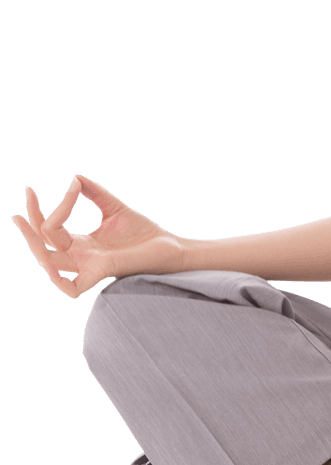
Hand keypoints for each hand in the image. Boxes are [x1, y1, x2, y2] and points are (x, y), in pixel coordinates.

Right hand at [11, 174, 186, 297]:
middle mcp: (80, 257)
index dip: (39, 210)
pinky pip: (71, 287)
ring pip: (50, 261)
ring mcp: (89, 266)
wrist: (170, 246)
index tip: (33, 188)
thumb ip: (96, 194)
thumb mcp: (114, 208)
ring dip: (36, 242)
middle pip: (43, 245)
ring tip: (27, 219)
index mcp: (81, 244)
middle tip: (26, 195)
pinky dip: (57, 279)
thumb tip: (75, 177)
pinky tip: (49, 260)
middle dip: (31, 222)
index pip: (50, 229)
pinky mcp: (103, 272)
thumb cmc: (143, 233)